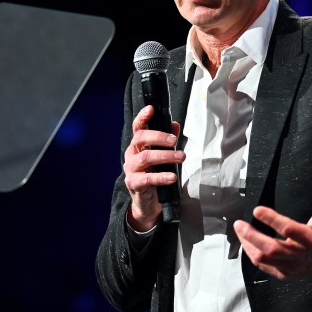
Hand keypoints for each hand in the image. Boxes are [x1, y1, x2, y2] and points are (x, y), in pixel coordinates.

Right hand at [123, 105, 182, 230]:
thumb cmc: (154, 174)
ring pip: (146, 157)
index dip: (142, 117)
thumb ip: (168, 141)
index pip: (138, 127)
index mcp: (138, 145)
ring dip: (165, 156)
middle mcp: (131, 154)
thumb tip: (174, 125)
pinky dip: (161, 177)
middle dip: (159, 137)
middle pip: (141, 139)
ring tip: (181, 157)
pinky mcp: (134, 184)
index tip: (151, 109)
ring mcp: (131, 169)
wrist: (148, 202)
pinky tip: (172, 177)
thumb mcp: (162, 156)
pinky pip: (147, 179)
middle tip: (175, 141)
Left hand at [233, 188, 311, 281]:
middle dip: (252, 236)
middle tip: (239, 224)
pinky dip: (252, 253)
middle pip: (272, 248)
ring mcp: (290, 267)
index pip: (289, 229)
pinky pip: (263, 265)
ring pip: (264, 258)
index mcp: (311, 240)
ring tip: (240, 231)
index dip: (272, 219)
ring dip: (248, 244)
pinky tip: (246, 242)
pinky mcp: (283, 274)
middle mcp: (299, 256)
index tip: (257, 210)